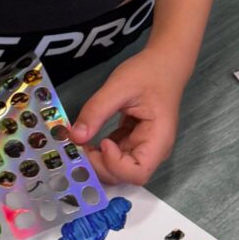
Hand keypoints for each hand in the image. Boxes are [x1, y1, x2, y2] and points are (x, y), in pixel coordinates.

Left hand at [70, 40, 189, 185]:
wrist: (163, 63)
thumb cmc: (148, 73)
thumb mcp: (119, 86)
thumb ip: (96, 111)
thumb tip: (75, 137)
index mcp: (158, 139)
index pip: (138, 172)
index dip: (116, 165)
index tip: (103, 142)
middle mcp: (153, 150)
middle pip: (126, 175)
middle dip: (100, 166)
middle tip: (80, 146)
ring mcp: (144, 147)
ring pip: (118, 169)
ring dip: (97, 161)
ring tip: (80, 142)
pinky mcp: (134, 142)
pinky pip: (116, 156)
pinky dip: (100, 152)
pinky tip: (88, 137)